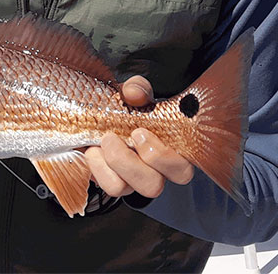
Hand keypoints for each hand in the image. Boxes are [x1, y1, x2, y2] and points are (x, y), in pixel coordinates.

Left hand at [85, 75, 193, 198]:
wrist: (95, 116)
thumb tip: (135, 94)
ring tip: (107, 139)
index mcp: (171, 148)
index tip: (141, 131)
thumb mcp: (131, 92)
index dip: (166, 157)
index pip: (183, 167)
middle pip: (158, 185)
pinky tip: (94, 149)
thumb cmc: (122, 107)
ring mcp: (136, 180)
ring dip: (120, 162)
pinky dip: (100, 167)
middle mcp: (157, 170)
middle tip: (129, 134)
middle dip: (140, 161)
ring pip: (137, 189)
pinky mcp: (116, 183)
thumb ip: (137, 88)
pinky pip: (113, 186)